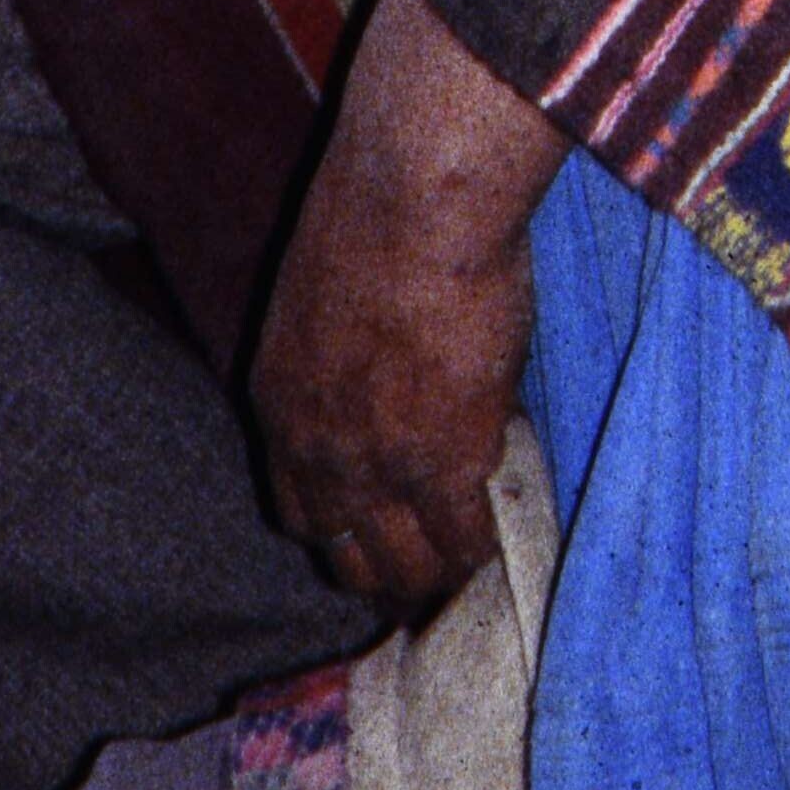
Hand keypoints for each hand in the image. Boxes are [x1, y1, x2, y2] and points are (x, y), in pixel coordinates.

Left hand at [253, 0, 558, 614]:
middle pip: (344, 552)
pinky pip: (463, 539)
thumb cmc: (378, 214)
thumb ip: (352, 355)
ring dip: (433, 580)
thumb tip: (396, 369)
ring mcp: (377, 466)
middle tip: (422, 586)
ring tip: (466, 587)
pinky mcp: (443, 464)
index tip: (373, 539)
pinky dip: (485, 554)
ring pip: (402, 563)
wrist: (410, 202)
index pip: (299, 507)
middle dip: (381, 576)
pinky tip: (508, 550)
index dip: (341, 531)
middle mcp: (315, 450)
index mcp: (280, 402)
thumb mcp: (330, 298)